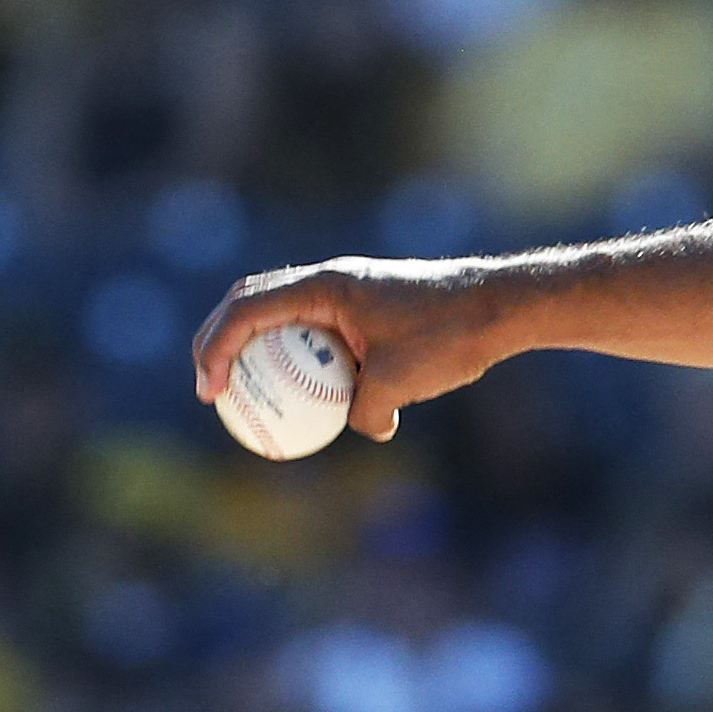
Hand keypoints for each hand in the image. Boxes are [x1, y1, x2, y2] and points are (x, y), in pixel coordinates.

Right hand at [190, 259, 502, 442]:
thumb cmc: (450, 336)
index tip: (212, 393)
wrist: (502, 305)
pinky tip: (306, 395)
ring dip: (254, 345)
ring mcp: (346, 291)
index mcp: (325, 287)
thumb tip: (363, 430)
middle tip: (210, 387)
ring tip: (244, 390)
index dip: (216, 349)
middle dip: (218, 341)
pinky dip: (298, 356)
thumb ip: (366, 413)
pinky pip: (316, 329)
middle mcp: (329, 281)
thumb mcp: (400, 383)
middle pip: (250, 303)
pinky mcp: (365, 306)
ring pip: (281, 314)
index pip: (247, 310)